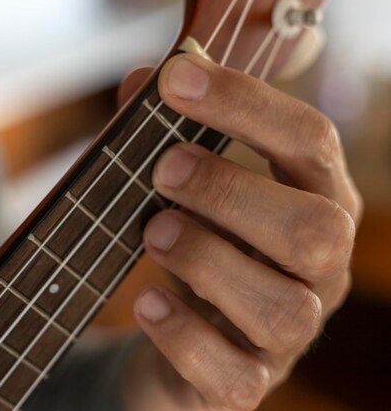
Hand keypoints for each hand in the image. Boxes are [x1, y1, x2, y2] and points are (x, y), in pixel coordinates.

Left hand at [123, 54, 362, 410]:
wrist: (183, 335)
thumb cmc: (196, 242)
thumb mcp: (188, 186)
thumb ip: (165, 132)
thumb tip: (142, 82)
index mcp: (315, 202)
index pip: (310, 142)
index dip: (247, 105)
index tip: (176, 79)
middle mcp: (318, 270)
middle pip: (317, 232)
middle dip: (232, 192)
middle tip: (163, 170)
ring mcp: (289, 333)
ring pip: (282, 309)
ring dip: (208, 261)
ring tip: (152, 233)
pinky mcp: (247, 382)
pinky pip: (233, 376)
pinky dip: (184, 336)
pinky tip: (147, 302)